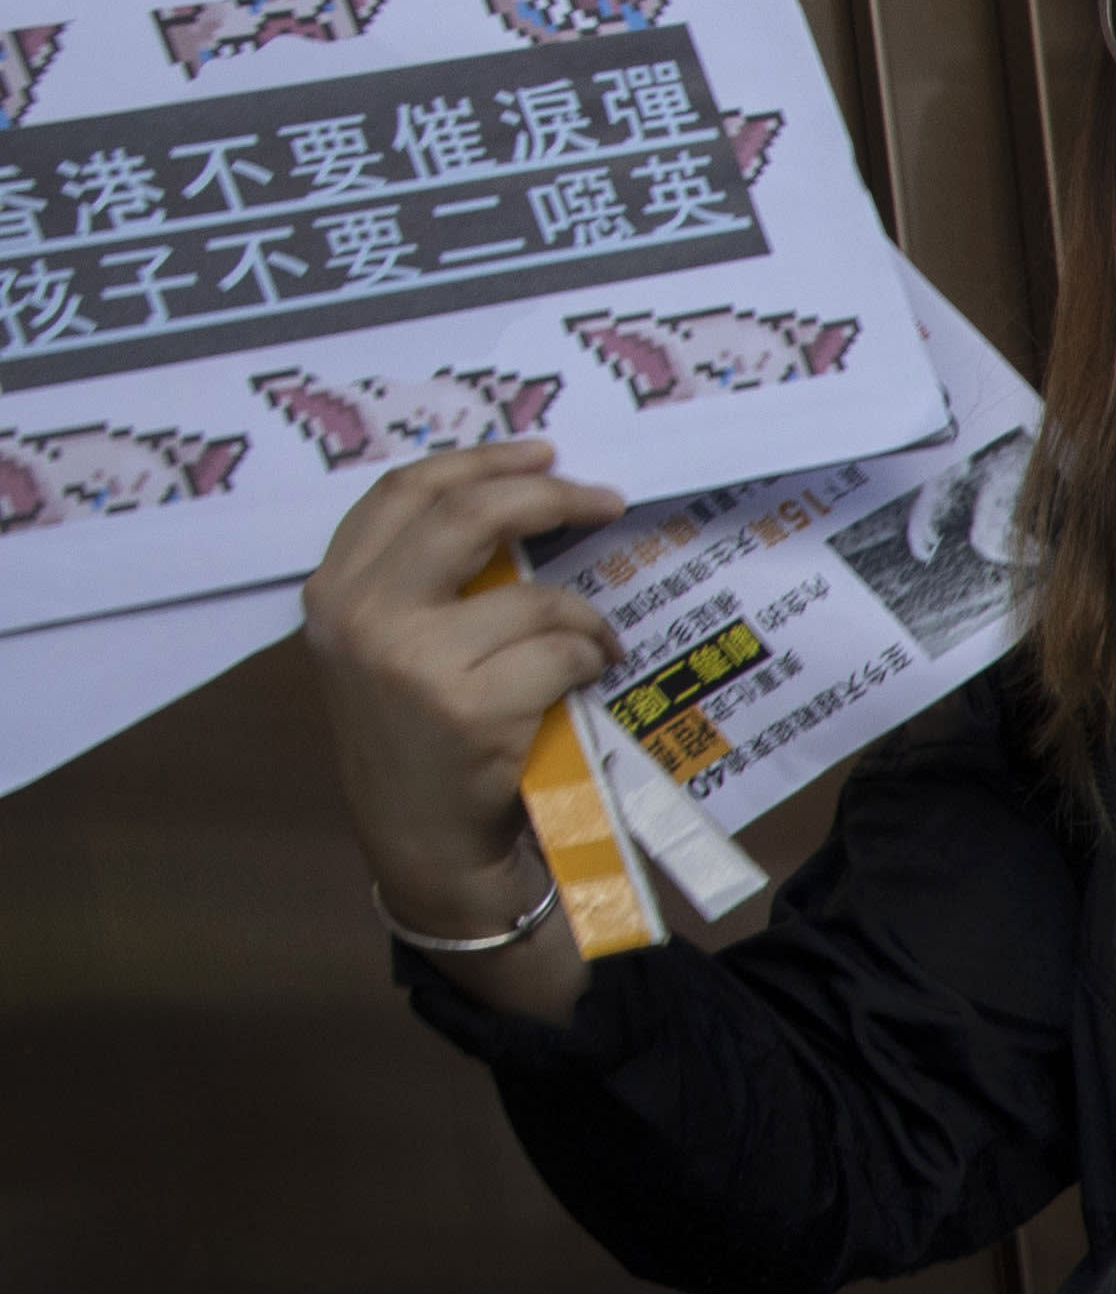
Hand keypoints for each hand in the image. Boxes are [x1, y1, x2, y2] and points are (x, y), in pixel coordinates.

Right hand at [300, 445, 628, 993]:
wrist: (420, 841)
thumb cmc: (418, 738)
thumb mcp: (388, 647)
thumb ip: (422, 580)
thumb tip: (514, 502)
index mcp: (334, 589)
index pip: (404, 491)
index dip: (478, 461)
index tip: (540, 452)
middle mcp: (361, 616)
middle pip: (466, 516)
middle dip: (546, 495)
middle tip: (603, 498)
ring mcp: (411, 661)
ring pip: (533, 597)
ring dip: (585, 614)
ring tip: (596, 638)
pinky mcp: (468, 708)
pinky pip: (561, 653)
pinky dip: (592, 657)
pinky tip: (590, 677)